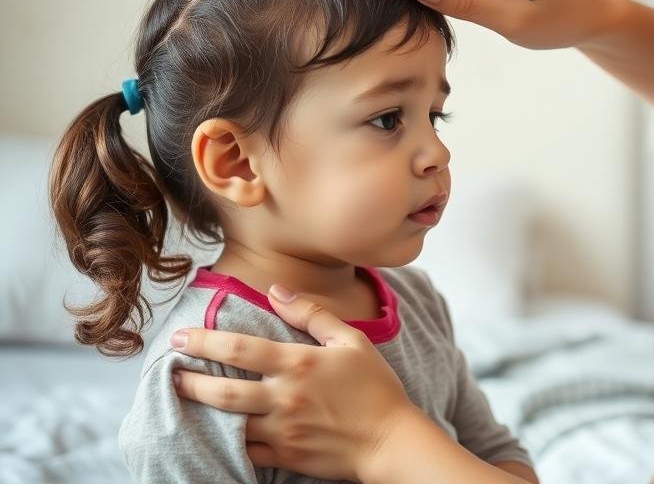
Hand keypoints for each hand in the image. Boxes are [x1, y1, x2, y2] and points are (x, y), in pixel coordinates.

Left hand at [170, 285, 417, 481]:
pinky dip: (224, 442)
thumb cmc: (375, 387)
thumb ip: (311, 313)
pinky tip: (211, 433)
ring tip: (181, 398)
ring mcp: (282, 430)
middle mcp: (284, 397)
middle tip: (170, 371)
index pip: (239, 348)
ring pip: (228, 422)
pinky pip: (245, 451)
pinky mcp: (285, 455)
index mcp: (298, 364)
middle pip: (223, 389)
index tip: (181, 336)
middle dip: (190, 379)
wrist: (391, 440)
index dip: (204, 340)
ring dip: (200, 410)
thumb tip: (275, 290)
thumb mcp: (351, 340)